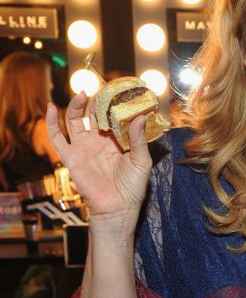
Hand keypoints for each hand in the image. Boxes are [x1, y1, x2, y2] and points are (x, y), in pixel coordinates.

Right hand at [46, 92, 151, 233]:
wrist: (118, 209)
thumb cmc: (132, 188)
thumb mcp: (141, 161)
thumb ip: (139, 139)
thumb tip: (139, 117)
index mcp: (115, 141)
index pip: (111, 117)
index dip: (112, 104)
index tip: (117, 90)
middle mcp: (98, 142)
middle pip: (92, 114)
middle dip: (95, 101)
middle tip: (100, 88)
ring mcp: (83, 148)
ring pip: (75, 120)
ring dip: (76, 106)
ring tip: (81, 93)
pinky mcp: (71, 157)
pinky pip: (57, 138)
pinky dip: (51, 122)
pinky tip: (52, 108)